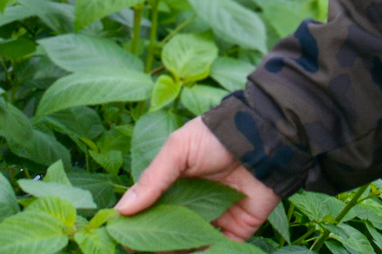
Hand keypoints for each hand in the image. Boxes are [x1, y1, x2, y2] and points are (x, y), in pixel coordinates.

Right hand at [115, 117, 279, 242]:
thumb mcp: (177, 151)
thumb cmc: (214, 138)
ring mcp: (213, 219)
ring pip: (189, 244)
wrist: (260, 140)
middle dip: (155, 241)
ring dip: (177, 251)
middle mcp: (191, 204)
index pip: (148, 208)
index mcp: (173, 184)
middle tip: (142, 248)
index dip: (135, 222)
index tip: (122, 234)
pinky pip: (217, 250)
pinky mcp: (235, 232)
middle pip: (167, 231)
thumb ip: (152, 180)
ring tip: (166, 251)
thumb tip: (122, 210)